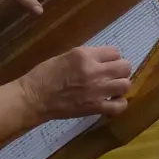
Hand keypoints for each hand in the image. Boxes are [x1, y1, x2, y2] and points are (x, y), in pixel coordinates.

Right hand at [18, 46, 132, 120]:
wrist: (33, 98)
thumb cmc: (44, 75)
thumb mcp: (65, 56)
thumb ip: (86, 56)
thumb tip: (102, 59)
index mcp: (85, 55)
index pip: (115, 52)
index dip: (112, 58)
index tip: (106, 63)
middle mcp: (94, 71)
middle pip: (125, 67)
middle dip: (121, 70)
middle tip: (112, 75)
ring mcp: (96, 90)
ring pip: (125, 84)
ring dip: (121, 86)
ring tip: (112, 88)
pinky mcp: (94, 107)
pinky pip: (119, 106)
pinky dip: (119, 104)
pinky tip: (112, 102)